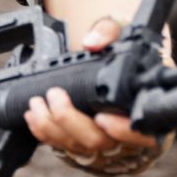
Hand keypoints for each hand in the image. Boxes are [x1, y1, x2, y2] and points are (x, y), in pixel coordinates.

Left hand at [24, 17, 167, 175]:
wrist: (111, 60)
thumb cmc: (121, 49)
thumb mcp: (120, 30)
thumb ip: (108, 31)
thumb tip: (92, 43)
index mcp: (142, 108)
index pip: (142, 134)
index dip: (122, 130)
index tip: (101, 117)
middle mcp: (125, 131)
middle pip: (100, 141)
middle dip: (72, 122)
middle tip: (55, 96)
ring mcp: (102, 139)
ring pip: (79, 147)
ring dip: (52, 127)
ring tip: (37, 103)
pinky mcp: (82, 141)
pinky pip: (63, 145)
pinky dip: (45, 133)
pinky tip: (33, 117)